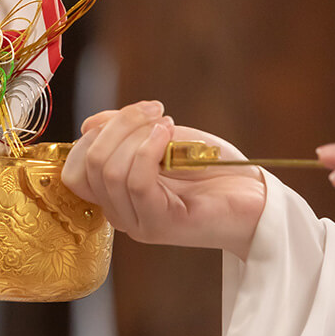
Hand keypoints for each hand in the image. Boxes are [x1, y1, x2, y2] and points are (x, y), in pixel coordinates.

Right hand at [62, 100, 265, 259]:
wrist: (259, 201)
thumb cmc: (213, 170)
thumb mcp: (162, 140)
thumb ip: (125, 134)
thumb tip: (88, 126)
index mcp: (116, 196)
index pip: (75, 170)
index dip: (94, 135)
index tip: (133, 112)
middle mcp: (121, 213)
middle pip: (90, 164)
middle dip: (118, 126)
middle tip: (154, 111)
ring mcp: (139, 222)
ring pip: (109, 171)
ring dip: (135, 134)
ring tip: (167, 124)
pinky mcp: (161, 225)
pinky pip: (136, 182)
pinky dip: (148, 149)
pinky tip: (168, 136)